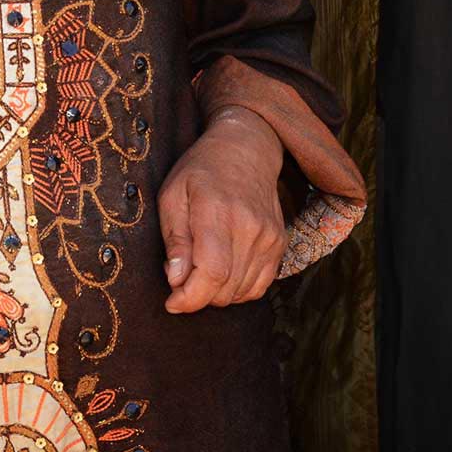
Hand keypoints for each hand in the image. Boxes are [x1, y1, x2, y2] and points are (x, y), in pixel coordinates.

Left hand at [157, 104, 286, 312]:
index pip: (211, 273)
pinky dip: (237, 289)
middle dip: (197, 295)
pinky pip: (258, 287)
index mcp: (217, 212)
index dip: (189, 298)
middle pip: (225, 289)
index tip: (171, 301)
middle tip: (181, 275)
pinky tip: (223, 271)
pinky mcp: (279, 245)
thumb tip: (176, 280)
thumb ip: (175, 240)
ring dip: (216, 293)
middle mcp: (250, 227)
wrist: (246, 150)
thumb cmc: (201, 171)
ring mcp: (269, 237)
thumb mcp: (173, 195)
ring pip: (241, 293)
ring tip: (201, 267)